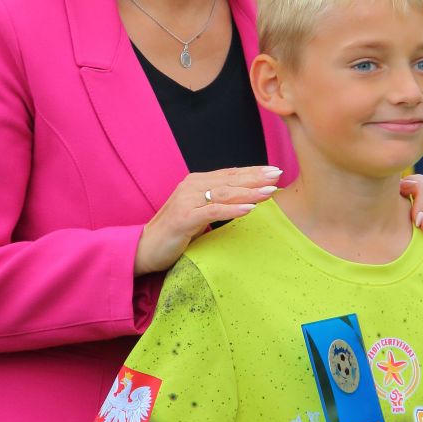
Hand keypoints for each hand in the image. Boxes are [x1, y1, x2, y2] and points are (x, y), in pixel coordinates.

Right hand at [134, 166, 282, 274]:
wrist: (144, 249)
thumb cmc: (175, 233)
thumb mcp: (198, 214)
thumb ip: (216, 203)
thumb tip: (246, 201)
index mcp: (195, 182)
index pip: (230, 174)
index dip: (253, 171)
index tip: (275, 172)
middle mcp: (190, 186)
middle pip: (230, 180)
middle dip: (256, 177)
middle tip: (278, 175)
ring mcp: (186, 201)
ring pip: (223, 193)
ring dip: (249, 192)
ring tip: (270, 191)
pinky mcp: (183, 218)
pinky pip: (212, 211)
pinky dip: (232, 209)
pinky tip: (249, 209)